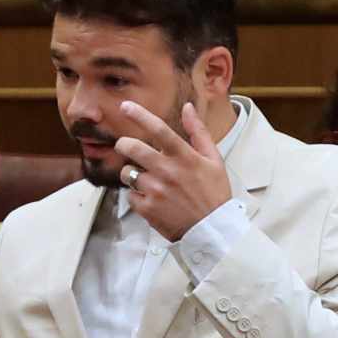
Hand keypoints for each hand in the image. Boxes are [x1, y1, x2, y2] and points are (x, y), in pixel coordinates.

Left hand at [113, 100, 231, 240]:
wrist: (212, 231)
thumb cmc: (214, 194)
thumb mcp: (214, 160)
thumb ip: (198, 132)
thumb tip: (187, 107)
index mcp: (184, 157)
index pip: (158, 129)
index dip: (139, 115)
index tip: (125, 106)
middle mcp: (167, 171)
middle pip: (132, 147)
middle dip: (123, 144)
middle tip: (125, 146)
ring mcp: (155, 190)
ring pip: (127, 172)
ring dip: (131, 173)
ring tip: (146, 179)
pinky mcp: (147, 208)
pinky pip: (129, 195)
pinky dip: (136, 195)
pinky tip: (150, 198)